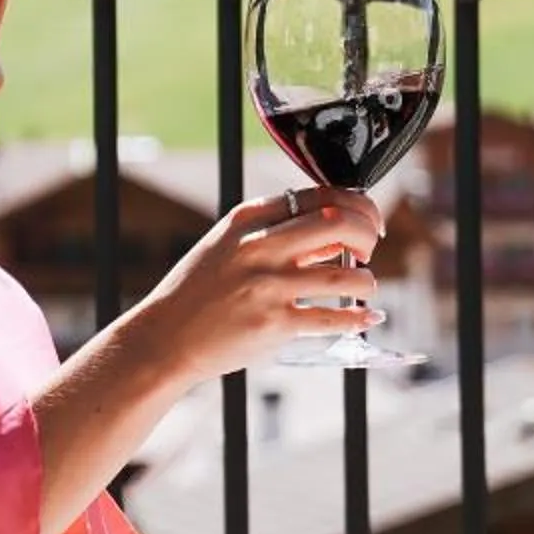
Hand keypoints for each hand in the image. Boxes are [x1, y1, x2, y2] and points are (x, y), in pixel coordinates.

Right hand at [132, 188, 384, 382]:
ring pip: (345, 275)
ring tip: (365, 287)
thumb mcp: (229, 246)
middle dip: (369, 235)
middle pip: (340, 224)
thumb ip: (277, 234)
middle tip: (369, 250)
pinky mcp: (273, 324)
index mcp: (249, 219)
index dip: (357, 206)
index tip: (368, 221)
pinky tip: (367, 317)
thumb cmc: (199, 291)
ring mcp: (267, 286)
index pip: (321, 196)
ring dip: (366, 281)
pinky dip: (358, 318)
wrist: (164, 337)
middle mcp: (259, 247)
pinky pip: (332, 318)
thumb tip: (335, 232)